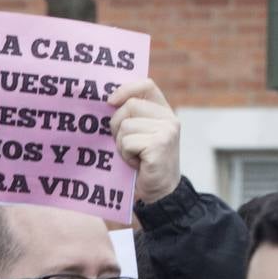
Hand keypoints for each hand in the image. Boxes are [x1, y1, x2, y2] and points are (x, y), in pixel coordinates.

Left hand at [108, 78, 180, 204]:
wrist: (159, 193)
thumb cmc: (143, 163)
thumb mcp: (139, 134)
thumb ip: (131, 116)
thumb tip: (108, 100)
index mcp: (164, 112)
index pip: (146, 85)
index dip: (126, 89)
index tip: (110, 101)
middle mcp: (169, 119)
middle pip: (129, 106)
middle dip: (117, 126)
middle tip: (126, 144)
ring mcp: (167, 131)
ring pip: (125, 126)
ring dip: (121, 145)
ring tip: (134, 156)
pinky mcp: (160, 145)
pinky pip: (127, 142)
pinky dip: (126, 155)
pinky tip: (138, 164)